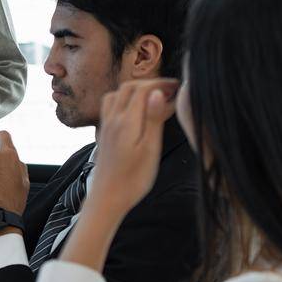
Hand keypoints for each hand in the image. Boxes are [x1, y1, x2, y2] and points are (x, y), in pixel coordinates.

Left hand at [87, 79, 177, 218]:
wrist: (107, 198)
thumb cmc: (133, 178)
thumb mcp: (150, 149)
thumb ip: (153, 119)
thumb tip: (157, 92)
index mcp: (127, 121)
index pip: (142, 89)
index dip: (161, 83)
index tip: (178, 87)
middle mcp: (113, 119)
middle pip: (128, 88)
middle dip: (150, 84)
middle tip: (170, 91)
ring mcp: (106, 126)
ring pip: (116, 95)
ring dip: (135, 90)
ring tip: (154, 98)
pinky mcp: (103, 134)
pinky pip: (110, 107)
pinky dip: (124, 100)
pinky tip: (136, 112)